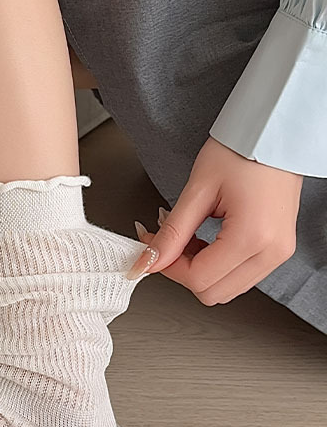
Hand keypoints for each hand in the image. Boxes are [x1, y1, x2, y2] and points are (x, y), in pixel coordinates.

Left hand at [126, 137, 301, 304]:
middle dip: (182, 271)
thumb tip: (148, 260)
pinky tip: (204, 240)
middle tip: (167, 242)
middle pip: (213, 292)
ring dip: (198, 270)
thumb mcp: (197, 190)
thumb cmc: (242, 151)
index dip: (166, 267)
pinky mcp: (277, 249)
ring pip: (226, 289)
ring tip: (187, 237)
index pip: (198, 278)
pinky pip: (239, 275)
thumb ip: (172, 232)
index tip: (151, 246)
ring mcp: (278, 252)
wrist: (273, 133)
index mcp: (253, 236)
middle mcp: (271, 251)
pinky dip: (215, 265)